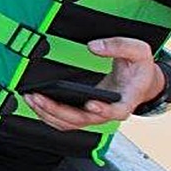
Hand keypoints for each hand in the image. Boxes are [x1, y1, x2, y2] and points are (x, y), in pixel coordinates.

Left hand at [24, 36, 164, 131]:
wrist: (140, 80)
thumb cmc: (139, 68)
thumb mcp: (138, 51)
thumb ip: (118, 46)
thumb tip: (94, 47)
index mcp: (126, 100)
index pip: (115, 111)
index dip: (103, 110)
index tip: (90, 103)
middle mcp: (109, 112)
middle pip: (82, 119)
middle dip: (58, 110)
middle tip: (38, 97)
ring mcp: (95, 114)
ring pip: (69, 123)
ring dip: (48, 114)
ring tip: (31, 98)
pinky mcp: (84, 113)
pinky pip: (64, 120)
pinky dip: (48, 114)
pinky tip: (35, 102)